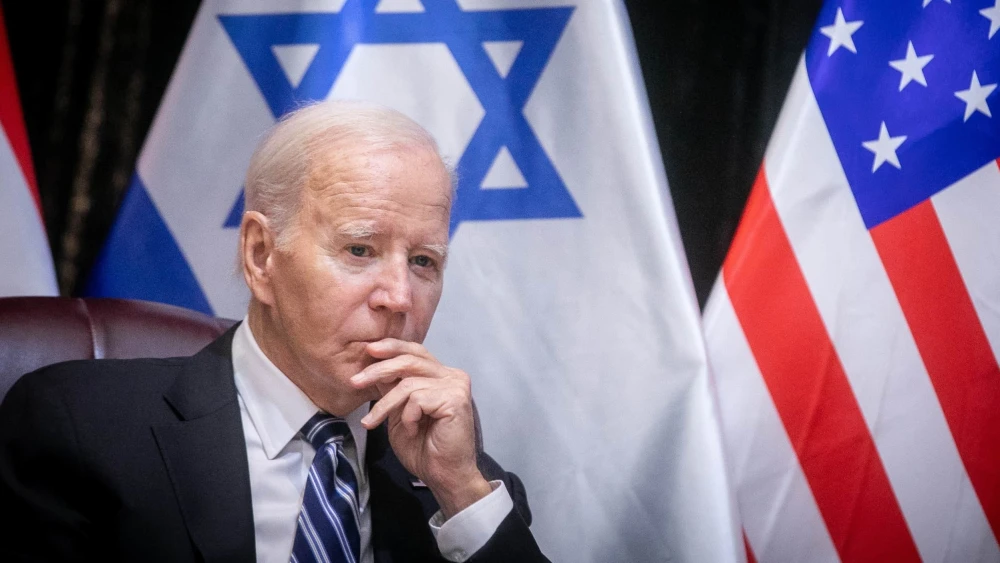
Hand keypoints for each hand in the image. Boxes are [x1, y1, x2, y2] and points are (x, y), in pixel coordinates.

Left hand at [351, 339, 491, 517]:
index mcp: (442, 375)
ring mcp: (456, 386)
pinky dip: (407, 416)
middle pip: (411, 360)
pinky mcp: (455, 399)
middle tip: (355, 382)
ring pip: (409, 383)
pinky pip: (417, 399)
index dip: (392, 347)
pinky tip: (412, 430)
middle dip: (379, 369)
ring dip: (385, 405)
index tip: (368, 350)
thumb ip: (393, 389)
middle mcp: (452, 376)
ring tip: (372, 422)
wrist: (443, 475)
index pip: (416, 352)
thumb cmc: (424, 448)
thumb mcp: (400, 412)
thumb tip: (374, 366)